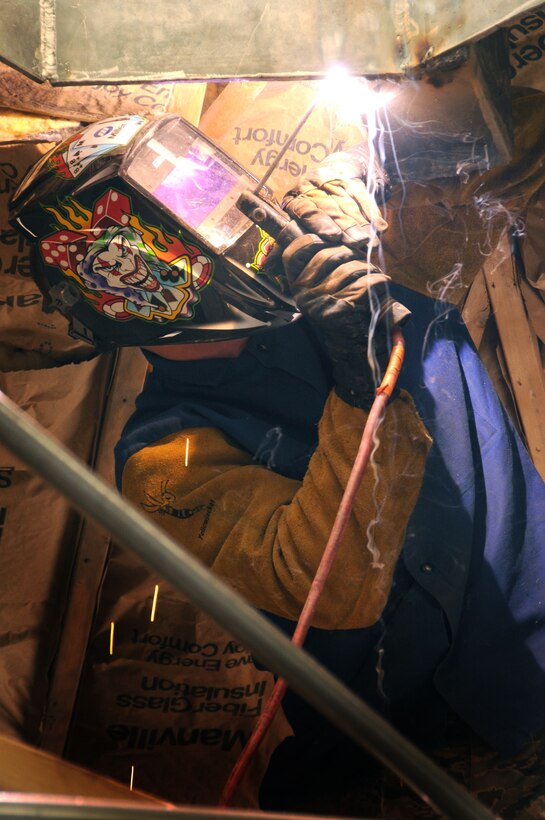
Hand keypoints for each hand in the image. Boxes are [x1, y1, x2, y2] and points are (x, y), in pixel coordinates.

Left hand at [282, 148, 388, 248]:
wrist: (338, 167)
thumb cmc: (310, 207)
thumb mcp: (295, 220)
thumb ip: (285, 243)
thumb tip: (269, 266)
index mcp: (296, 196)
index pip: (307, 209)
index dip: (320, 223)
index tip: (332, 236)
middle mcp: (314, 186)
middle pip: (331, 207)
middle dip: (345, 226)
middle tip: (355, 243)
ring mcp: (336, 182)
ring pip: (348, 204)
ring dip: (360, 224)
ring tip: (369, 242)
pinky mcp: (354, 181)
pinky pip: (364, 197)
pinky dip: (372, 212)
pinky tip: (381, 227)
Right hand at [282, 235, 409, 408]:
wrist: (352, 348)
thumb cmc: (340, 313)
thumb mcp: (320, 290)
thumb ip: (318, 266)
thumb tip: (327, 236)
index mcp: (297, 286)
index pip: (294, 251)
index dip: (309, 240)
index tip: (324, 239)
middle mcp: (306, 292)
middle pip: (329, 254)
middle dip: (349, 254)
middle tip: (359, 262)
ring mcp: (324, 299)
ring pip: (350, 266)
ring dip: (366, 268)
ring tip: (371, 277)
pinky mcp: (344, 306)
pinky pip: (367, 281)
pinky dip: (379, 281)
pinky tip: (380, 286)